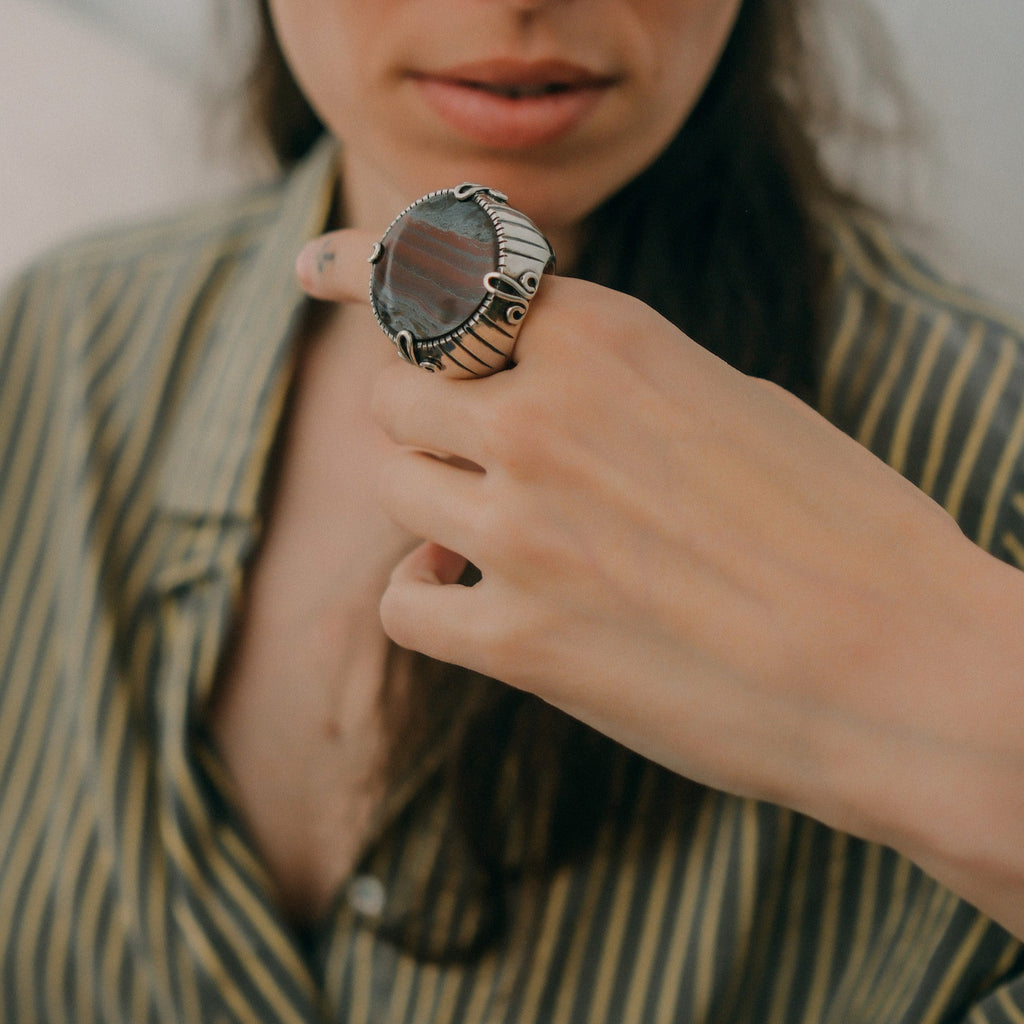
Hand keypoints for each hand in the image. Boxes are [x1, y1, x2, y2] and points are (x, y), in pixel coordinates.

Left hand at [297, 229, 1023, 936]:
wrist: (899, 666)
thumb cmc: (840, 531)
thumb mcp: (727, 402)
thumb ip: (612, 386)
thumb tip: (524, 397)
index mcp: (608, 339)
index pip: (441, 276)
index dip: (367, 265)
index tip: (317, 269)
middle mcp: (545, 417)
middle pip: (397, 396)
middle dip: (429, 425)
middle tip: (481, 460)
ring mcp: (521, 528)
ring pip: (391, 486)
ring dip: (431, 506)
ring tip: (500, 537)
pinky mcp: (517, 640)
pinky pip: (403, 598)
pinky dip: (427, 594)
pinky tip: (481, 603)